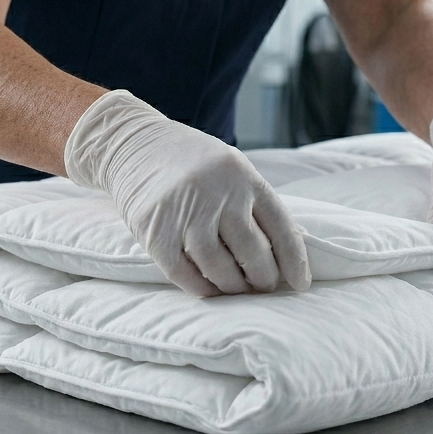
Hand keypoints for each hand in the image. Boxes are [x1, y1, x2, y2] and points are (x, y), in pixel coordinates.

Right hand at [64, 90, 310, 296]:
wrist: (132, 145)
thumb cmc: (190, 162)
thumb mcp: (231, 168)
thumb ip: (256, 202)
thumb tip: (293, 248)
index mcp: (242, 176)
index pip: (280, 227)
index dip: (294, 261)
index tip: (300, 284)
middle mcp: (216, 192)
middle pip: (252, 252)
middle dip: (262, 278)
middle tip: (262, 287)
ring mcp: (183, 212)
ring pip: (219, 268)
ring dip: (233, 287)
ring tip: (236, 288)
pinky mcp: (154, 231)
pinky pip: (184, 274)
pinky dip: (201, 288)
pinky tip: (209, 289)